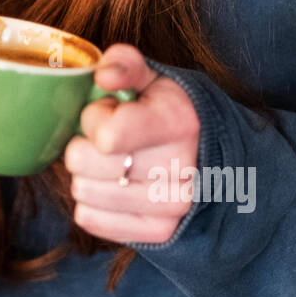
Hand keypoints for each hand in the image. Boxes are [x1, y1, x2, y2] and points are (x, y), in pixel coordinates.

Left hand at [61, 44, 200, 243]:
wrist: (212, 156)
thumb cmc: (170, 111)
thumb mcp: (154, 79)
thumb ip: (125, 65)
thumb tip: (103, 75)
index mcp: (179, 122)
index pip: (107, 136)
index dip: (93, 118)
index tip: (106, 111)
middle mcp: (182, 168)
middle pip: (85, 164)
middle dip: (83, 144)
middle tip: (107, 138)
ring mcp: (174, 205)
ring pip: (83, 192)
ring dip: (85, 174)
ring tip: (110, 161)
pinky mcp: (160, 231)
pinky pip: (90, 219)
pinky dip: (91, 201)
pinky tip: (110, 185)